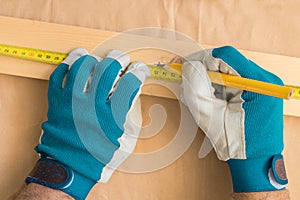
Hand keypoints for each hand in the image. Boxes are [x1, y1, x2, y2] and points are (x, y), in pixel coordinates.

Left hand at [26, 49, 149, 198]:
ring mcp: (71, 101)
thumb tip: (131, 89)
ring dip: (93, 58)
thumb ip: (127, 112)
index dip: (138, 72)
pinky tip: (75, 62)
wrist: (70, 167)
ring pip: (82, 66)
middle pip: (108, 68)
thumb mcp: (123, 138)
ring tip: (97, 59)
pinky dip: (67, 65)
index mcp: (111, 116)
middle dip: (119, 59)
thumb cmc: (98, 156)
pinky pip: (58, 74)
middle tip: (121, 59)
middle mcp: (91, 104)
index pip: (130, 83)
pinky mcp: (56, 101)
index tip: (139, 69)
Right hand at [181, 46, 287, 191]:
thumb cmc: (237, 144)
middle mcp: (266, 80)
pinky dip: (220, 86)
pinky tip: (214, 99)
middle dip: (206, 70)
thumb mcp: (211, 115)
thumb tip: (188, 66)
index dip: (203, 59)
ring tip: (204, 97)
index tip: (187, 66)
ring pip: (230, 70)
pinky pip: (235, 80)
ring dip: (212, 80)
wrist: (256, 162)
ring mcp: (265, 85)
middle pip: (229, 62)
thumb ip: (196, 88)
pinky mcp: (260, 90)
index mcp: (260, 83)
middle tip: (190, 81)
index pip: (227, 56)